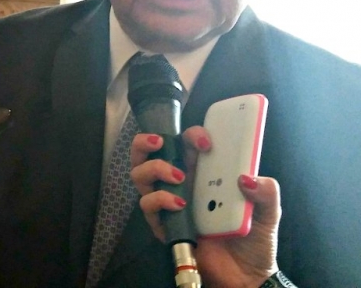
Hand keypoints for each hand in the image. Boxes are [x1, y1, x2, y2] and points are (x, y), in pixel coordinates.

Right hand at [130, 127, 279, 287]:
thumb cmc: (254, 242)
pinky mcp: (163, 225)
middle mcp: (181, 183)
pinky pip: (148, 205)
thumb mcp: (269, 213)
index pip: (186, 142)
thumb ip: (267, 192)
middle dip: (148, 141)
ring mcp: (168, 203)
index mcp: (203, 173)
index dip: (191, 134)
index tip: (207, 143)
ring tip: (177, 176)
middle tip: (162, 143)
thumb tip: (246, 178)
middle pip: (150, 152)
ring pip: (140, 174)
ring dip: (154, 168)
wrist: (246, 278)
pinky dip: (160, 199)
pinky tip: (179, 205)